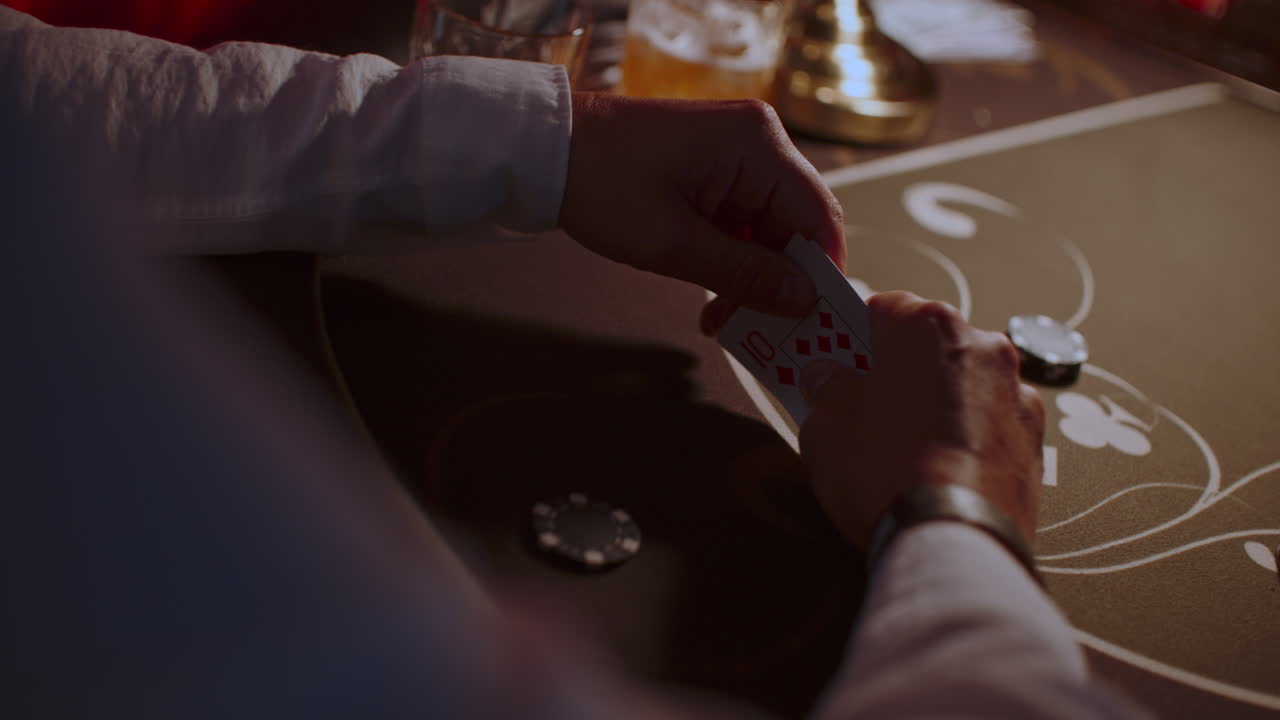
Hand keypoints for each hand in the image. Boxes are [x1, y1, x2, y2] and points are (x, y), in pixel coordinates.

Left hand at [559, 93, 844, 319]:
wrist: (546, 149)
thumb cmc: (603, 185)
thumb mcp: (673, 243)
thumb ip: (744, 275)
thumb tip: (803, 301)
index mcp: (758, 145)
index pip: (818, 218)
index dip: (819, 275)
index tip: (812, 324)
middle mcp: (758, 142)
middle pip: (796, 226)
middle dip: (779, 283)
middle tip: (762, 334)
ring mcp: (735, 154)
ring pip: (768, 230)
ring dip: (750, 278)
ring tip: (722, 322)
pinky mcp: (714, 170)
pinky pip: (741, 221)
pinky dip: (731, 260)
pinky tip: (711, 298)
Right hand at [798, 291, 1044, 547]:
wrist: (952, 537)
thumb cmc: (884, 469)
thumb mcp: (825, 424)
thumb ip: (826, 389)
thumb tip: (827, 377)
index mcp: (930, 325)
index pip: (882, 308)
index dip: (853, 335)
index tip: (837, 360)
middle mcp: (984, 346)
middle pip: (929, 346)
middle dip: (899, 369)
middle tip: (866, 404)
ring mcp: (1018, 394)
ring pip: (965, 385)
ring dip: (939, 402)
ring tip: (906, 446)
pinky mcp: (1037, 441)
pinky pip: (990, 425)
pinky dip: (968, 438)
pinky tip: (940, 470)